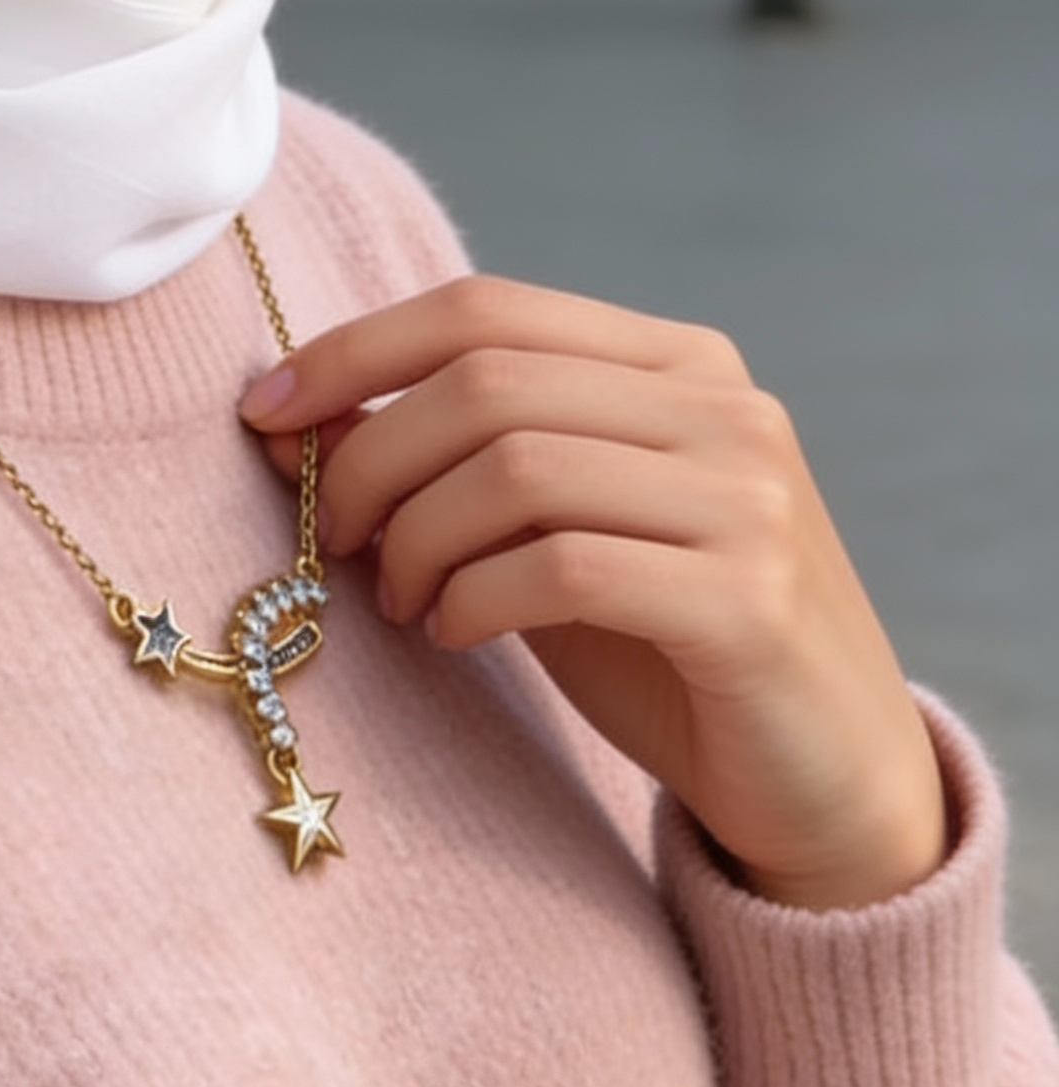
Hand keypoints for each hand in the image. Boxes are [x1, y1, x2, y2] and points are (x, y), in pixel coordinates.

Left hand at [240, 277, 946, 911]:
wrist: (824, 777)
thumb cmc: (662, 646)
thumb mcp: (547, 533)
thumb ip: (449, 465)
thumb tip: (287, 417)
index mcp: (681, 363)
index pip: (486, 309)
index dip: (354, 349)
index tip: (262, 412)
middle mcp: (725, 410)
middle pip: (486, 383)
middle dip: (370, 459)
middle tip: (337, 540)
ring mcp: (748, 502)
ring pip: (516, 468)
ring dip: (417, 540)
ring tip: (403, 602)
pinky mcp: (749, 604)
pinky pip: (563, 569)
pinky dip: (474, 599)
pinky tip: (457, 634)